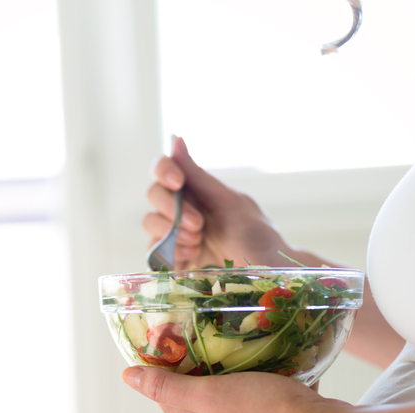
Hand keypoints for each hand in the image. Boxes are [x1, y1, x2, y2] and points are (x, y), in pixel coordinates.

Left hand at [122, 366, 347, 412]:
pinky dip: (264, 376)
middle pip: (201, 397)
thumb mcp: (210, 395)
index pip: (169, 400)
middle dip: (195, 371)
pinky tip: (272, 359)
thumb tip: (128, 378)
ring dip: (232, 373)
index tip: (159, 347)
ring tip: (234, 344)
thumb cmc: (266, 412)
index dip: (160, 376)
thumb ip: (170, 387)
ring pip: (235, 395)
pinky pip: (267, 393)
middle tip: (197, 337)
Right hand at [144, 137, 290, 268]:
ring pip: (150, 221)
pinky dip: (170, 250)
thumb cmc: (254, 233)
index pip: (164, 169)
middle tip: (199, 225)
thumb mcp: (229, 201)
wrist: (265, 271)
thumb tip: (177, 138)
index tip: (178, 182)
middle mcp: (181, 207)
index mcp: (195, 189)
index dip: (164, 170)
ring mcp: (174, 233)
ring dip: (172, 231)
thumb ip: (198, 175)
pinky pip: (153, 250)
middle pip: (153, 194)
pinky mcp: (171, 259)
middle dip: (173, 208)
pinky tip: (192, 254)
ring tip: (199, 242)